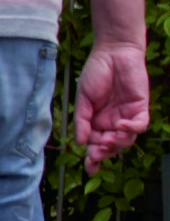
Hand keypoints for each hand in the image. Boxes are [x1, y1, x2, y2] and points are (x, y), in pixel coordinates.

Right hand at [76, 42, 151, 166]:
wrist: (113, 53)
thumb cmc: (96, 73)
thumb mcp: (83, 99)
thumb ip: (81, 120)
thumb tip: (79, 142)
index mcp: (98, 120)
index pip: (96, 143)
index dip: (94, 157)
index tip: (89, 168)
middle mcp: (113, 121)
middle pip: (112, 145)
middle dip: (104, 152)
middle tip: (96, 154)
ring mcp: (128, 116)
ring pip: (126, 139)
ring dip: (116, 144)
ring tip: (106, 142)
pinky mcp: (140, 108)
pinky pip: (139, 125)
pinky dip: (131, 129)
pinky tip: (120, 127)